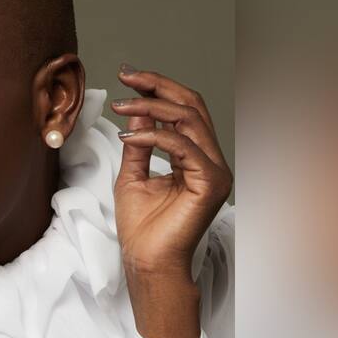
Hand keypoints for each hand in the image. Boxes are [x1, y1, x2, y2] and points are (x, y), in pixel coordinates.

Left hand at [111, 66, 231, 337]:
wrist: (147, 262)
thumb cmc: (142, 228)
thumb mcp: (132, 174)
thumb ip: (139, 142)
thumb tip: (137, 110)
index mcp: (196, 157)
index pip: (184, 110)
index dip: (159, 88)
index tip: (129, 76)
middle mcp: (211, 160)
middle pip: (192, 105)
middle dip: (158, 86)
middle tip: (127, 77)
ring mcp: (215, 170)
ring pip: (188, 120)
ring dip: (151, 108)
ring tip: (122, 106)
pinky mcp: (210, 182)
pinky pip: (183, 146)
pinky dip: (153, 136)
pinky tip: (129, 138)